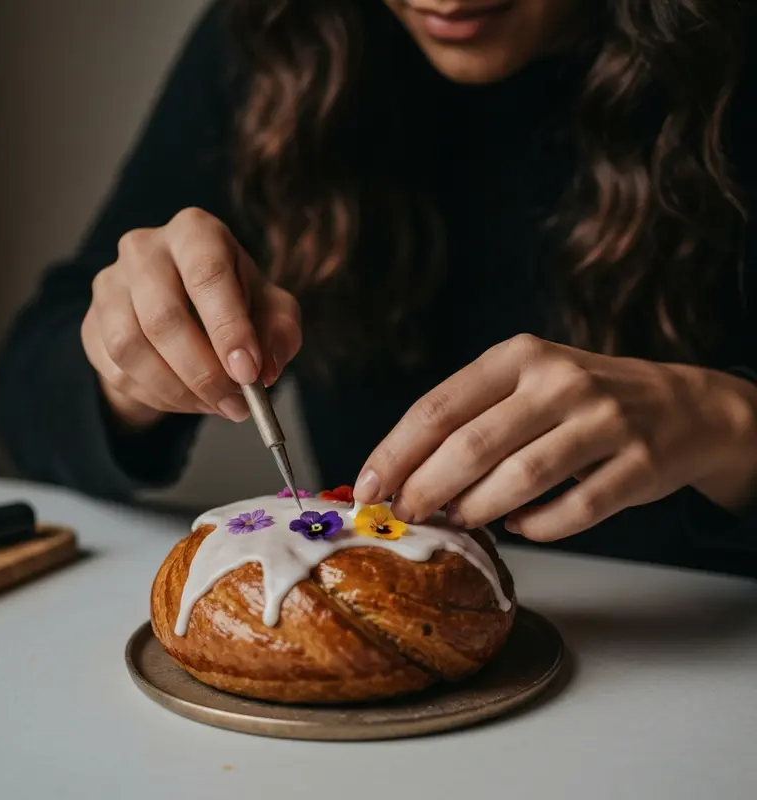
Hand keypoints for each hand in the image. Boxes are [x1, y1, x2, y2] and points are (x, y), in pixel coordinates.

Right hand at [81, 208, 300, 429]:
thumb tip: (266, 368)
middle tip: (237, 403)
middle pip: (164, 316)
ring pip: (131, 347)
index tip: (248, 372)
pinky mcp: (91, 323)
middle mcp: (145, 249)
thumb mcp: (271, 309)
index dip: (228, 329)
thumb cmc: (234, 302)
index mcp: (195, 231)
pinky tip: (187, 399)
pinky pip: (117, 371)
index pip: (207, 275)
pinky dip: (157, 397)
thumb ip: (280, 332)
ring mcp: (110, 284)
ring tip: (216, 404)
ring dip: (179, 390)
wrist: (186, 311)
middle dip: (205, 373)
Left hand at [354, 334, 756, 540]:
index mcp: (519, 357)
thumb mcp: (524, 383)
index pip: (438, 407)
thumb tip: (404, 474)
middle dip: (426, 488)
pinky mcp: (639, 463)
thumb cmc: (580, 399)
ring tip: (458, 520)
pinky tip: (521, 526)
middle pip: (472, 445)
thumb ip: (470, 419)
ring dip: (478, 509)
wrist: (681, 405)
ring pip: (521, 478)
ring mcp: (605, 420)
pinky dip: (539, 526)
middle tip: (404, 514)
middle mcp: (560, 381)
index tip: (368, 486)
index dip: (395, 452)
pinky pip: (576, 510)